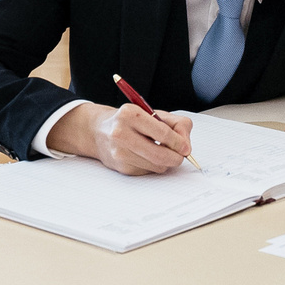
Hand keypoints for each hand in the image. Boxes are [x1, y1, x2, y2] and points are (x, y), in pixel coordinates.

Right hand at [55, 101, 194, 173]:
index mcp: (131, 114)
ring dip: (165, 162)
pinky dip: (153, 165)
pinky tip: (146, 155)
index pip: (162, 133)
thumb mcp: (152, 113)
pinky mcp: (121, 167)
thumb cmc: (130, 121)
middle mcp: (121, 133)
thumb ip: (175, 124)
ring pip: (156, 166)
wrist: (99, 131)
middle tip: (180, 156)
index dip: (179, 142)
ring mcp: (119, 152)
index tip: (185, 147)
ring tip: (160, 150)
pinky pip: (148, 171)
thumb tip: (185, 145)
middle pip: (160, 154)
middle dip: (176, 158)